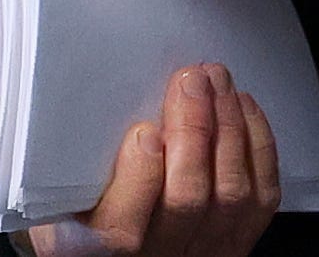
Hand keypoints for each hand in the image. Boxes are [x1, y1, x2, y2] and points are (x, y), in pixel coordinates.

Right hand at [21, 63, 278, 256]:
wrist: (123, 252)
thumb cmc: (83, 215)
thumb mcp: (57, 201)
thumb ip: (66, 170)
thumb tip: (78, 111)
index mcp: (98, 251)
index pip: (122, 230)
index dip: (139, 176)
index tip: (143, 130)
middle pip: (187, 199)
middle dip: (194, 129)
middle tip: (189, 79)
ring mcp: (202, 251)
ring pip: (231, 194)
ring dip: (228, 125)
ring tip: (216, 79)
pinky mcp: (237, 241)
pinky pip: (261, 197)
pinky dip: (256, 145)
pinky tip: (241, 106)